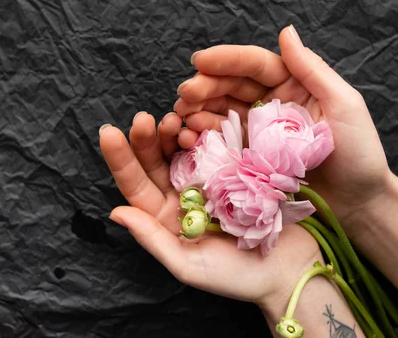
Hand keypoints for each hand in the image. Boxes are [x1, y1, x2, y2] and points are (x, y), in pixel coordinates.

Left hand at [99, 111, 321, 309]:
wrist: (287, 272)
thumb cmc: (236, 278)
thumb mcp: (187, 265)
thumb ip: (152, 238)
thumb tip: (115, 212)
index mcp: (166, 218)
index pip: (136, 185)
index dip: (121, 159)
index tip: (110, 132)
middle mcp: (182, 196)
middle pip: (157, 162)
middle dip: (147, 139)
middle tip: (143, 119)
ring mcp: (209, 181)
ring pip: (183, 151)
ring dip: (174, 134)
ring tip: (175, 121)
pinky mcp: (235, 171)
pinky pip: (216, 147)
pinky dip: (206, 134)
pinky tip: (201, 125)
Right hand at [173, 26, 391, 229]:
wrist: (358, 203)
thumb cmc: (359, 154)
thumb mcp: (344, 105)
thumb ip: (312, 70)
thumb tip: (286, 31)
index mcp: (293, 84)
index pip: (255, 65)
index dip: (226, 60)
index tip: (199, 61)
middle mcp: (272, 103)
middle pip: (232, 86)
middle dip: (205, 86)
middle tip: (185, 94)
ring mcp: (258, 130)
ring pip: (221, 110)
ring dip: (198, 109)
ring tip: (181, 115)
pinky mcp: (249, 156)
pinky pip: (221, 139)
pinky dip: (203, 135)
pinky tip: (190, 134)